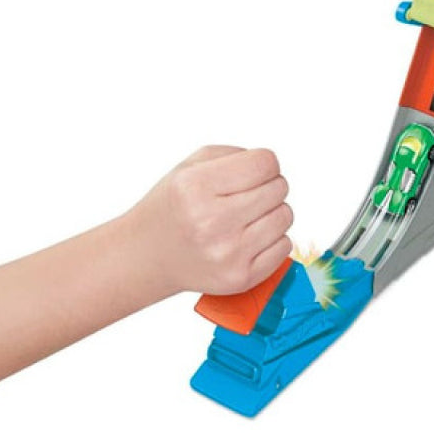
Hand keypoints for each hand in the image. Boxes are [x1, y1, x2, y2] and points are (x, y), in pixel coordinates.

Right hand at [126, 145, 292, 296]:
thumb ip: (236, 154)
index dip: (264, 163)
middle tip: (246, 195)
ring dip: (272, 212)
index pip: (265, 163)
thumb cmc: (175, 206)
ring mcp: (227, 254)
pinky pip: (286, 246)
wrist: (148, 255)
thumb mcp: (191, 165)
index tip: (253, 171)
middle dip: (268, 186)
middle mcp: (211, 222)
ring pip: (285, 216)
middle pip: (279, 188)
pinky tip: (248, 238)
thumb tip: (272, 165)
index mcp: (196, 187)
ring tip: (246, 217)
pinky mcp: (240, 278)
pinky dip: (273, 239)